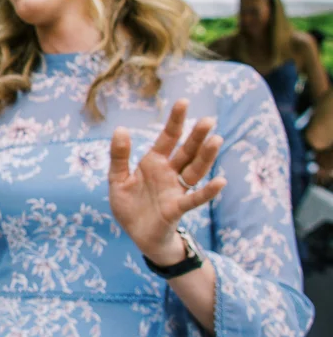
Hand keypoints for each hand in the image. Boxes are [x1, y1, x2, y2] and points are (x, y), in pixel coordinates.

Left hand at [108, 99, 225, 262]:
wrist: (136, 235)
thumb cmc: (129, 205)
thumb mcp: (117, 178)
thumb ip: (119, 156)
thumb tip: (121, 128)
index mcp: (154, 162)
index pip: (168, 138)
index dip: (175, 121)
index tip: (184, 101)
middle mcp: (169, 173)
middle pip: (186, 151)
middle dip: (196, 136)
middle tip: (209, 119)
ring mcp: (175, 190)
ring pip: (194, 170)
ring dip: (206, 156)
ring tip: (216, 139)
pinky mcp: (177, 208)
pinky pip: (194, 198)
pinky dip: (207, 191)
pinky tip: (220, 181)